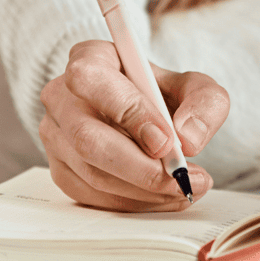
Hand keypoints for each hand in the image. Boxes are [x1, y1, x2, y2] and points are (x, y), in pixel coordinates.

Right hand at [39, 39, 228, 210]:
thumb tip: (188, 138)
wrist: (150, 114)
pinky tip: (164, 197)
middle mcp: (62, 95)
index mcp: (91, 57)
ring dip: (143, 190)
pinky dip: (133, 203)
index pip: (93, 80)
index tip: (167, 141)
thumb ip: (203, 103)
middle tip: (182, 179)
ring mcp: (56, 135)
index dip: (130, 113)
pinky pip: (91, 195)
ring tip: (185, 188)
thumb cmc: (166, 94)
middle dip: (140, 167)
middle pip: (88, 138)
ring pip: (91, 173)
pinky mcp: (60, 169)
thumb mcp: (197, 87)